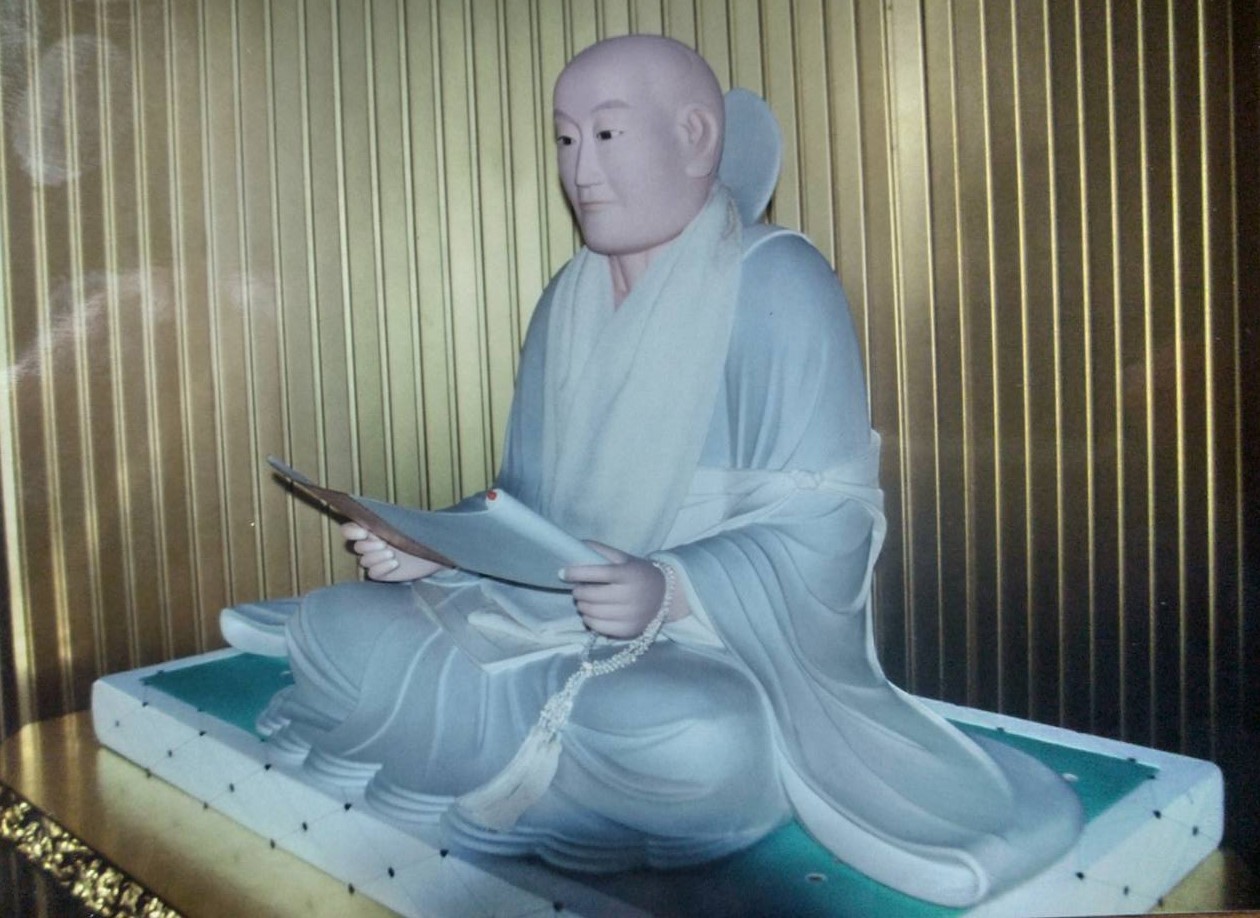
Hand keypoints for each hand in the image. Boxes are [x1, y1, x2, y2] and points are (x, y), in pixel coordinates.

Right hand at [341, 522, 447, 581]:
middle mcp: (372, 545)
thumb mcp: (408, 522)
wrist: (437, 552)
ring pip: (364, 560)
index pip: (350, 529)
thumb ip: (389, 518)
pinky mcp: (382, 574)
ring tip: (392, 554)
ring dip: (376, 557)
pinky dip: (381, 568)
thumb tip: (373, 509)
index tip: (363, 532)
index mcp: (374, 529)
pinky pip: (372, 573)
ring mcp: (377, 560)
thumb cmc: (423, 533)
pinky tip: (395, 563)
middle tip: (384, 543)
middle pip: (357, 546)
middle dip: (369, 545)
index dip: (351, 531)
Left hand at [561, 542, 686, 637]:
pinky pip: (597, 627)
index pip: (598, 573)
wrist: (665, 596)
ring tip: (584, 599)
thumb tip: (574, 545)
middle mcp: (631, 595)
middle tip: (578, 587)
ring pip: (591, 612)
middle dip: (578, 591)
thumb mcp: (623, 558)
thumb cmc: (638, 573)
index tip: (563, 573)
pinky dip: (588, 619)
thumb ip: (600, 551)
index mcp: (629, 574)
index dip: (577, 573)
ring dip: (581, 605)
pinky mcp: (628, 630)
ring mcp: (630, 615)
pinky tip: (591, 612)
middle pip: (591, 595)